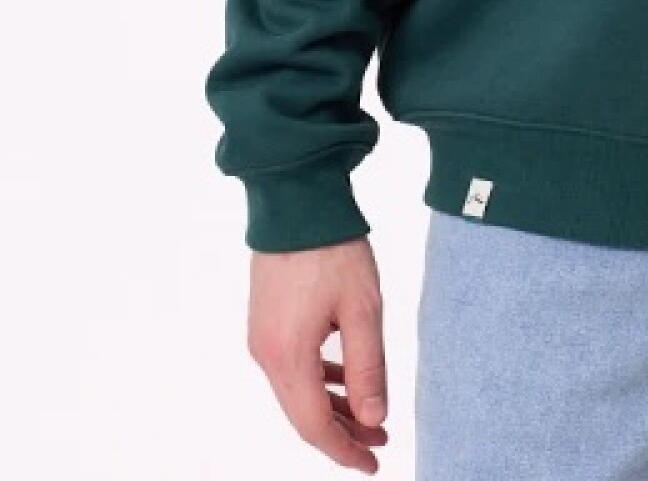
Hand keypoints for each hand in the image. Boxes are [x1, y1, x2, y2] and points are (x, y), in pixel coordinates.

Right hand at [246, 236, 390, 471]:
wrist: (296, 200)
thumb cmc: (332, 249)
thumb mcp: (362, 309)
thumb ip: (367, 367)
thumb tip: (373, 419)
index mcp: (287, 357)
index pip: (314, 426)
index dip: (344, 451)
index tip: (373, 464)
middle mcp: (266, 354)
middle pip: (303, 414)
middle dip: (342, 433)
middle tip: (379, 443)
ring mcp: (262, 338)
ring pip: (297, 392)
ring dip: (332, 407)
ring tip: (370, 416)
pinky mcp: (265, 321)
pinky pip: (292, 367)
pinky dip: (319, 380)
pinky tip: (343, 378)